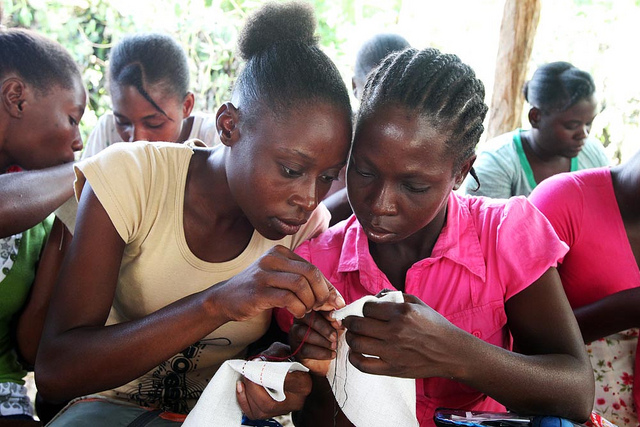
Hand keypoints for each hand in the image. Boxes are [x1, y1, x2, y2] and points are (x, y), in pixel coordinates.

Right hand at [213, 245, 344, 321]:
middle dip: (322, 293)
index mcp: (280, 252)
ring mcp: (264, 273)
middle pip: (310, 273)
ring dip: (309, 302)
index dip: (327, 286)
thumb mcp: (279, 279)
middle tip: (322, 307)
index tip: (335, 301)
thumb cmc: (256, 290)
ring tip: (306, 310)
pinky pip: (288, 298)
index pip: (312, 267)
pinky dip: (298, 308)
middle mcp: (272, 258)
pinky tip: (297, 313)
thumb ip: (302, 282)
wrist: (224, 299)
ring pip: (301, 284)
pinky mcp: (259, 291)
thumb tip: (332, 295)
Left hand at [237, 342, 311, 418]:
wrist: (288, 368)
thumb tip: (257, 363)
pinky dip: (244, 401)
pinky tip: (242, 388)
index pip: (285, 382)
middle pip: (270, 403)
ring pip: (261, 410)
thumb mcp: (282, 351)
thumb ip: (272, 355)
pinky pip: (254, 413)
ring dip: (248, 394)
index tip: (257, 363)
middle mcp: (296, 401)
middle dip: (253, 388)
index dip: (267, 374)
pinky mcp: (271, 414)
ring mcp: (283, 410)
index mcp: (303, 384)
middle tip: (247, 373)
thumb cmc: (286, 359)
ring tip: (245, 378)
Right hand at [289, 311, 341, 375]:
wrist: (328, 361)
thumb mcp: (337, 325)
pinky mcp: (296, 349)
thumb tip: (341, 306)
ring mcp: (295, 334)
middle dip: (324, 327)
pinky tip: (332, 354)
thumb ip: (338, 315)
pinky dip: (321, 353)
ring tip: (334, 346)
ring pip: (304, 333)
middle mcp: (300, 320)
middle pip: (308, 318)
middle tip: (335, 336)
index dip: (328, 314)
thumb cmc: (333, 337)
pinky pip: (305, 349)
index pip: (316, 306)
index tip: (339, 323)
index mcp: (311, 310)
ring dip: (322, 340)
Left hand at [342, 294, 464, 378]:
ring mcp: (393, 351)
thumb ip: (395, 296)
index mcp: (402, 312)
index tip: (367, 312)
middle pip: (358, 324)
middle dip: (350, 321)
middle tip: (350, 322)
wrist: (451, 352)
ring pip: (356, 342)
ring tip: (354, 336)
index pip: (368, 308)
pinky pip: (363, 364)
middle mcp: (395, 331)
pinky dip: (354, 358)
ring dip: (351, 338)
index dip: (364, 308)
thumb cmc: (435, 326)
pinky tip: (356, 352)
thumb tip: (375, 296)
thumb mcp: (418, 303)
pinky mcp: (392, 368)